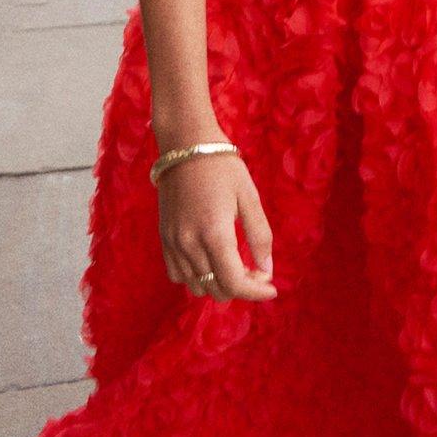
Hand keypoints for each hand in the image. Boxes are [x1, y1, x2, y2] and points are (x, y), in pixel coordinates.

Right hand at [158, 150, 276, 304]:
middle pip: (217, 289)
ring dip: (219, 284)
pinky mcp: (164, 238)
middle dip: (242, 287)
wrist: (185, 144)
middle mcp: (189, 244)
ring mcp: (173, 243)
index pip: (235, 283)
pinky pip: (178, 274)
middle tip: (258, 270)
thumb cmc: (222, 166)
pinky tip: (212, 261)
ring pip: (197, 286)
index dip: (256, 292)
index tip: (272, 289)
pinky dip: (197, 277)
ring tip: (236, 265)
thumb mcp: (249, 197)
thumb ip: (259, 236)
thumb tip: (267, 270)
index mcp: (214, 234)